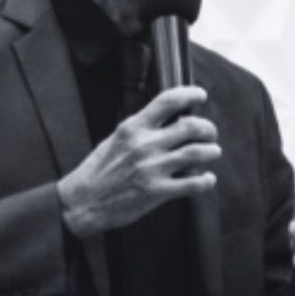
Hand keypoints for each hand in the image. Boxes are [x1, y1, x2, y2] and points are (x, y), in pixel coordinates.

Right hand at [56, 86, 219, 238]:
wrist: (82, 201)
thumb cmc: (98, 170)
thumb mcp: (115, 139)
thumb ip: (140, 129)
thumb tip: (168, 119)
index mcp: (132, 127)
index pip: (167, 101)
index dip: (190, 94)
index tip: (200, 96)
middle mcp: (144, 145)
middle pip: (191, 126)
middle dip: (208, 128)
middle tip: (210, 133)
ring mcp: (152, 169)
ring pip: (197, 153)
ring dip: (211, 151)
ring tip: (212, 152)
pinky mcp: (157, 192)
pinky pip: (193, 184)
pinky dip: (206, 180)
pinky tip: (207, 179)